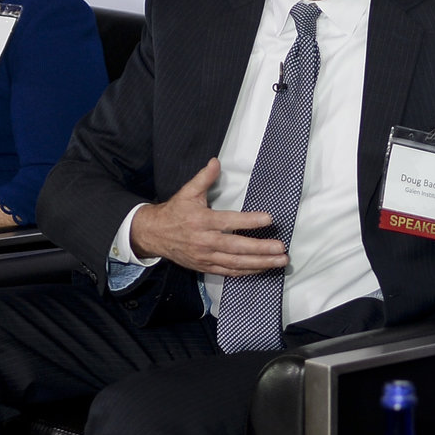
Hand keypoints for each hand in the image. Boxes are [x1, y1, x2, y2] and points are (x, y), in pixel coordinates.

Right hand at [128, 159, 288, 277]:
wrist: (154, 235)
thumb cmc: (174, 212)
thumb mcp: (187, 192)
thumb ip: (204, 178)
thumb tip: (216, 162)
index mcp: (202, 221)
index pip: (229, 222)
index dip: (249, 221)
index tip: (268, 219)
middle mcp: (205, 241)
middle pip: (237, 247)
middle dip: (261, 249)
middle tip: (281, 248)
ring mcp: (206, 257)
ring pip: (236, 263)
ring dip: (260, 263)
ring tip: (280, 261)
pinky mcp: (206, 267)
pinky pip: (230, 272)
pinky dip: (247, 272)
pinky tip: (263, 268)